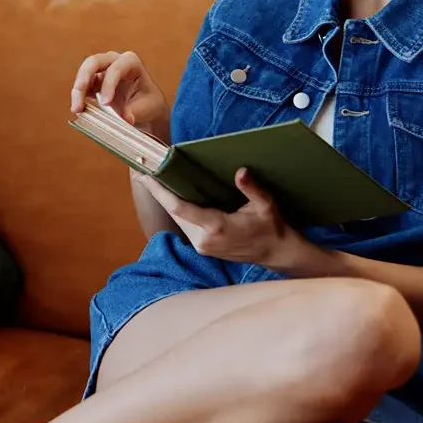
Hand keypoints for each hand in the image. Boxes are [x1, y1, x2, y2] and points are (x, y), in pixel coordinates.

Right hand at [71, 51, 168, 141]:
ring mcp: (103, 70)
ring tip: (76, 109)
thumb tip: (126, 119)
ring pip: (84, 74)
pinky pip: (83, 86)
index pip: (116, 68)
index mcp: (131, 62)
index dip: (108, 85)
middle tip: (79, 98)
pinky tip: (79, 108)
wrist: (145, 108)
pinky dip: (79, 96)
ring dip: (78, 91)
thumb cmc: (149, 104)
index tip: (105, 103)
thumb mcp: (147, 108)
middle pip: (94, 62)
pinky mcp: (95, 82)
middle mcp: (115, 61)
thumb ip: (134, 111)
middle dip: (84, 79)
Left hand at [133, 168, 314, 269]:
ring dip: (168, 200)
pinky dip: (179, 209)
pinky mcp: (204, 248)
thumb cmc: (272, 227)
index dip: (161, 191)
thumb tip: (241, 172)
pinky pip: (186, 225)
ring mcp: (202, 246)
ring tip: (156, 177)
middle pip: (173, 212)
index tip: (146, 176)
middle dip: (159, 191)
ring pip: (178, 219)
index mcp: (216, 227)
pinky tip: (175, 194)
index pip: (180, 207)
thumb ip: (252, 189)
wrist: (276, 253)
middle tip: (145, 168)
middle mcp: (204, 239)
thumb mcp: (266, 205)